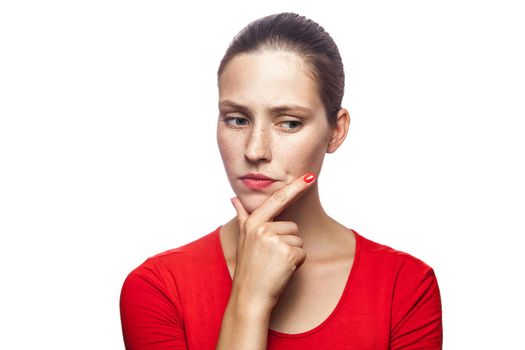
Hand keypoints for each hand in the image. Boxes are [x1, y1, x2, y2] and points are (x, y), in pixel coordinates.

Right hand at [229, 172, 316, 309]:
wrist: (249, 296)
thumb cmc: (248, 268)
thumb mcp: (243, 239)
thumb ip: (242, 216)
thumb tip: (234, 198)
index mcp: (253, 222)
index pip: (278, 199)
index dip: (296, 187)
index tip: (311, 177)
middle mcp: (262, 228)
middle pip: (292, 226)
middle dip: (287, 242)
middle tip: (271, 258)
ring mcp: (274, 240)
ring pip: (298, 240)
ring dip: (292, 253)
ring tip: (275, 264)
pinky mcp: (287, 253)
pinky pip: (302, 253)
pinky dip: (296, 263)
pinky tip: (282, 270)